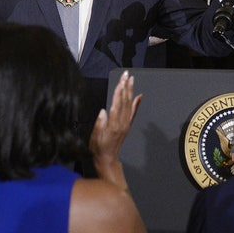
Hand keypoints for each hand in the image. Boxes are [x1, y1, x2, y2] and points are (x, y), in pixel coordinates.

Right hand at [89, 70, 141, 187]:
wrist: (107, 158)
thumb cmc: (98, 147)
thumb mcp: (95, 136)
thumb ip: (100, 124)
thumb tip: (103, 111)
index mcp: (113, 124)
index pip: (117, 104)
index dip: (119, 92)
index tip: (120, 81)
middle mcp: (122, 122)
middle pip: (124, 101)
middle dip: (125, 87)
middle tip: (126, 75)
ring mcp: (126, 123)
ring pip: (129, 104)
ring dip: (130, 91)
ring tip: (131, 80)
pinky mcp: (127, 125)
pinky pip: (133, 112)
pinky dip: (136, 103)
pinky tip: (139, 95)